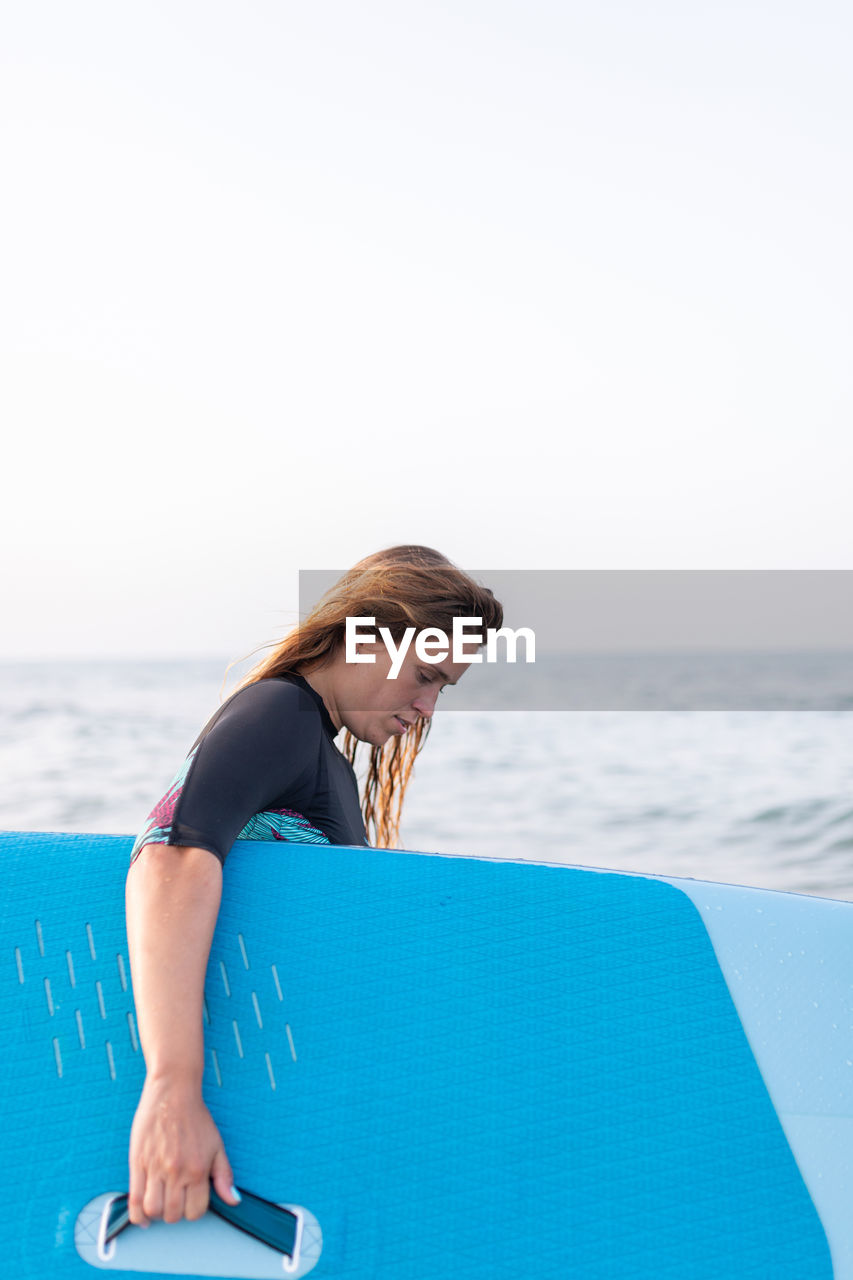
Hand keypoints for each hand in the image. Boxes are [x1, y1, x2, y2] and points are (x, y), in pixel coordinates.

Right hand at [128, 1074, 238, 1225]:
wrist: (173, 1092)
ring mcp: (155, 1168)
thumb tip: (233, 1200)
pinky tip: (143, 1216)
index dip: (193, 1211)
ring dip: (156, 1214)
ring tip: (160, 1203)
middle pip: (173, 1215)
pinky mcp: (138, 1163)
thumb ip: (224, 1175)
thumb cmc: (195, 1117)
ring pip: (153, 1210)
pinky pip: (134, 1199)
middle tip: (174, 1201)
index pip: (195, 1211)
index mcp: (198, 1169)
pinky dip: (137, 1214)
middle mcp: (177, 1172)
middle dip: (175, 1213)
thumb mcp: (217, 1145)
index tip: (190, 1202)